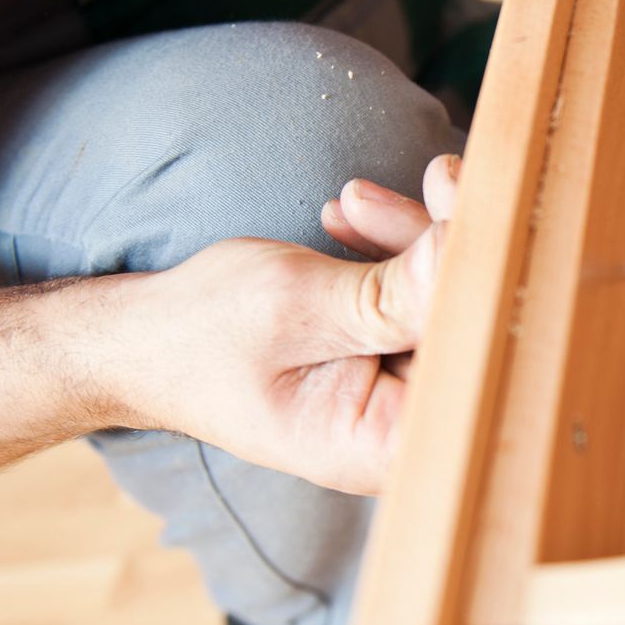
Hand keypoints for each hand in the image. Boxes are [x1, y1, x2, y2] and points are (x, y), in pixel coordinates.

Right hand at [100, 155, 461, 495]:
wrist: (142, 339)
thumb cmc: (201, 335)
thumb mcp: (295, 305)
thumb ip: (388, 292)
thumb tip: (467, 253)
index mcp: (384, 447)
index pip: (468, 362)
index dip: (481, 284)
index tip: (467, 211)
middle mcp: (406, 433)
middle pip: (469, 330)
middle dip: (446, 249)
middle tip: (435, 177)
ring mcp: (401, 397)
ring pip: (447, 307)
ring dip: (415, 241)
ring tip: (358, 198)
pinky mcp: (391, 362)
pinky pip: (418, 302)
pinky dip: (396, 255)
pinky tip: (355, 218)